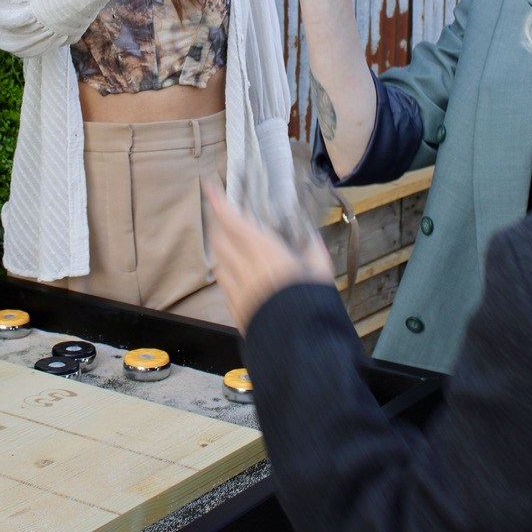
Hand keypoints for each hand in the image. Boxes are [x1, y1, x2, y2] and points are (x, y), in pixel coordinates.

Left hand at [206, 183, 333, 334]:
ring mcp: (236, 289)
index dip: (218, 202)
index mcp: (264, 252)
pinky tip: (232, 270)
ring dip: (219, 245)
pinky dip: (224, 269)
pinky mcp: (235, 308)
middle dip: (217, 222)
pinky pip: (222, 282)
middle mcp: (244, 268)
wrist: (298, 345)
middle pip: (218, 238)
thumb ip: (313, 249)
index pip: (232, 221)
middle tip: (222, 212)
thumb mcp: (320, 271)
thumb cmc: (311, 304)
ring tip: (226, 239)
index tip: (210, 186)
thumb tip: (310, 236)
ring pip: (217, 259)